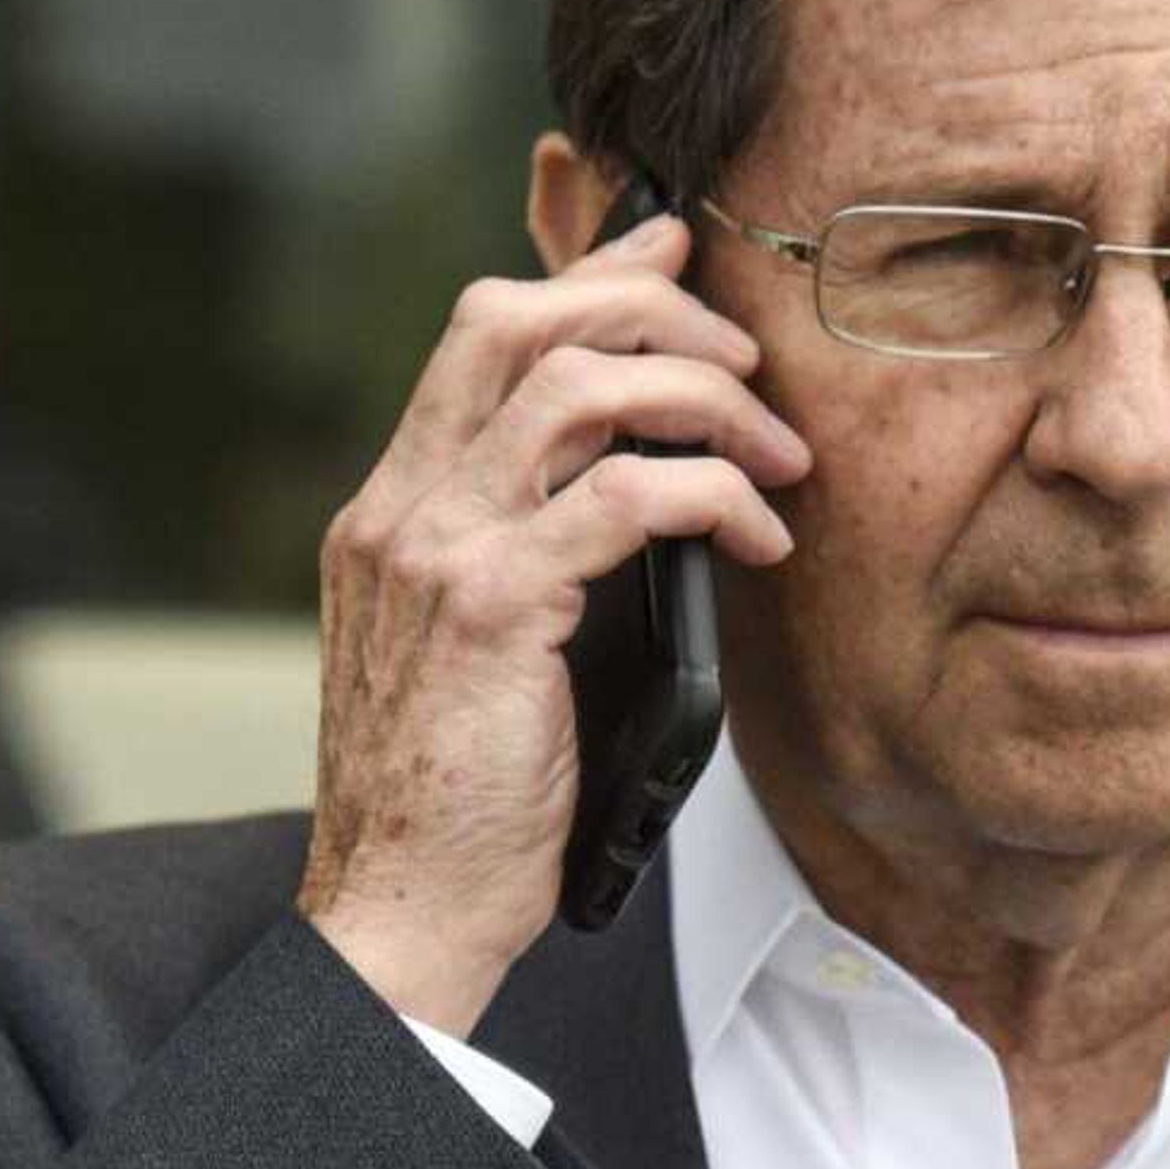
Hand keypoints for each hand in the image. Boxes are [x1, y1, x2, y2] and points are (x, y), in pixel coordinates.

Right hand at [300, 211, 805, 1033]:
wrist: (399, 911)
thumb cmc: (459, 807)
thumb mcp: (484, 658)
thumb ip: (530, 563)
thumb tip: (642, 497)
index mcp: (394, 514)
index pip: (482, 336)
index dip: (588, 279)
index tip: (672, 256)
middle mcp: (402, 512)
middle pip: (520, 320)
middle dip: (650, 306)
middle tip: (745, 359)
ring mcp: (438, 553)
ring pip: (577, 385)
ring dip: (701, 396)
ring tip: (775, 454)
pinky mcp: (491, 608)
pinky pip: (622, 496)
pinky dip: (711, 496)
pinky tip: (757, 541)